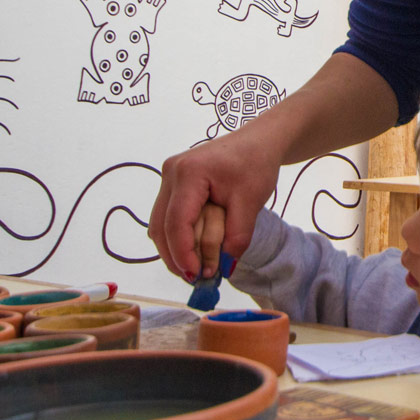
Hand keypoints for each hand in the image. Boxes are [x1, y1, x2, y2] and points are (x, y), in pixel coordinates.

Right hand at [148, 120, 280, 282]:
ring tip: (196, 268)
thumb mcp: (251, 201)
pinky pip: (168, 216)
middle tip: (195, 278)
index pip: (177, 222)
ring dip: (175, 249)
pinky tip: (194, 251)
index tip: (197, 275)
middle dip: (176, 256)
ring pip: (160, 224)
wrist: (259, 141)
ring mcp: (169, 177)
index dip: (183, 253)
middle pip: (161, 226)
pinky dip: (179, 236)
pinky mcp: (174, 183)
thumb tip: (223, 268)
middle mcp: (171, 173)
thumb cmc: (256, 164)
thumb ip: (236, 235)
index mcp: (189, 173)